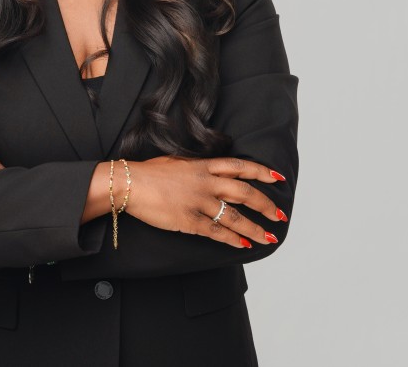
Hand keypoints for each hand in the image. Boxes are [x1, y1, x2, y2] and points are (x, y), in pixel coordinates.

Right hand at [123, 155, 287, 247]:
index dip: (261, 172)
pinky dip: (231, 239)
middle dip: (265, 205)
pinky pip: (216, 232)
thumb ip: (198, 168)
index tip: (277, 178)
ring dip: (254, 228)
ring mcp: (199, 202)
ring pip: (235, 217)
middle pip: (244, 193)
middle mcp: (206, 183)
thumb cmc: (149, 172)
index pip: (240, 166)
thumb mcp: (178, 162)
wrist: (129, 184)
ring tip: (267, 237)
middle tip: (279, 215)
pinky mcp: (189, 220)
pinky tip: (242, 245)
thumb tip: (210, 172)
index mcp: (203, 166)